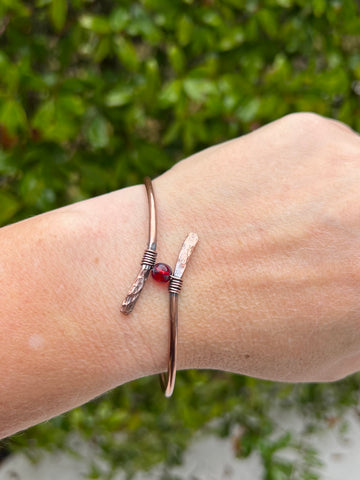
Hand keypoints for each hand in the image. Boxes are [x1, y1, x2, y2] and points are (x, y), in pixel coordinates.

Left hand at [155, 113, 359, 381]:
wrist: (162, 278)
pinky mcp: (310, 130)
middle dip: (353, 230)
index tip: (344, 263)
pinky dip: (313, 175)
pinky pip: (333, 152)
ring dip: (345, 198)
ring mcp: (351, 158)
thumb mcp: (336, 349)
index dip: (355, 262)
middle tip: (329, 243)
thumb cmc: (245, 330)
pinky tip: (269, 200)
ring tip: (292, 227)